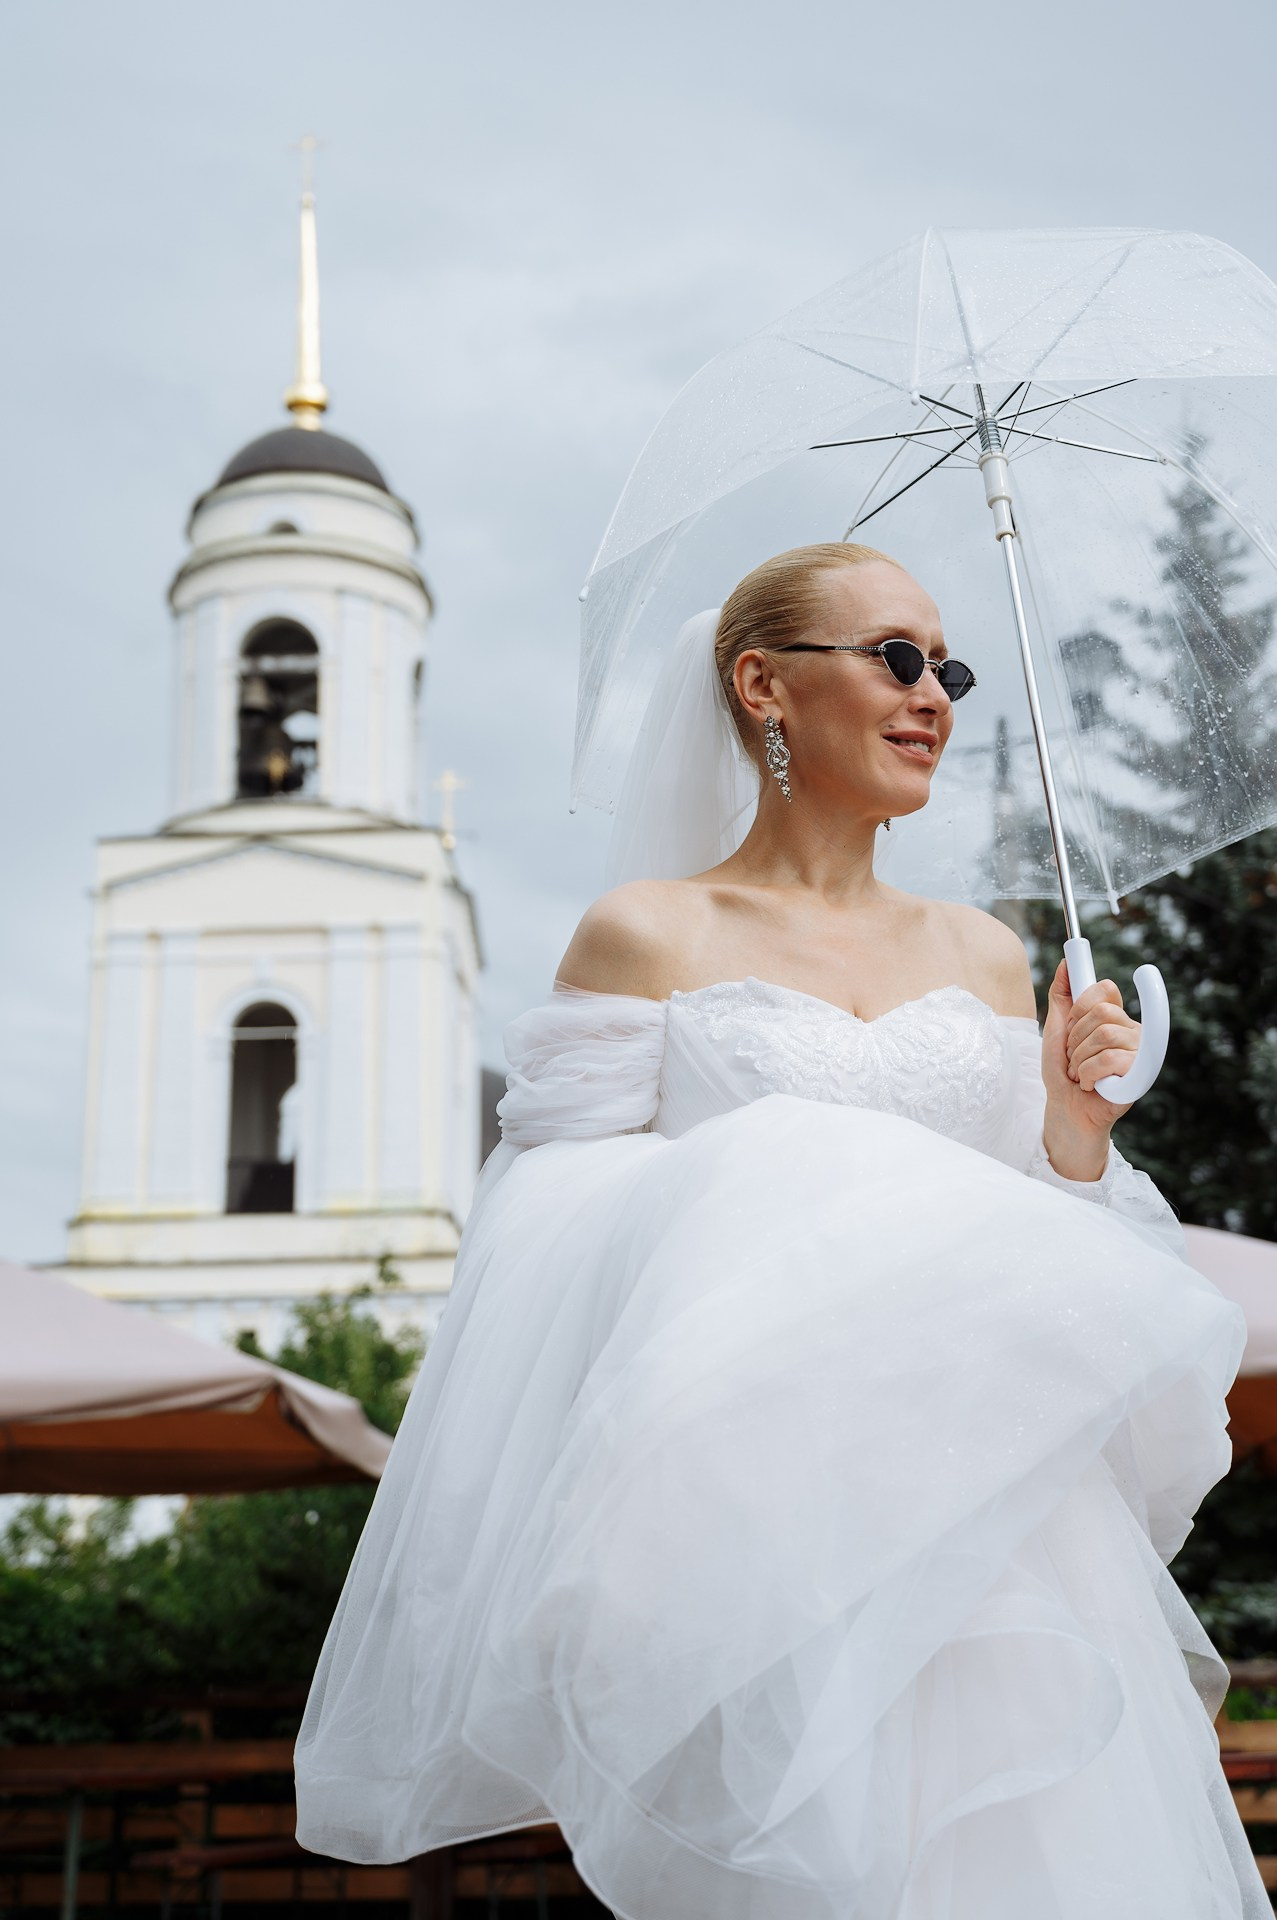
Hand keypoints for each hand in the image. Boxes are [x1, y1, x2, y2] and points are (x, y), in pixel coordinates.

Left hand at [1040, 959, 1136, 1179]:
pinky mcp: (1140, 1074)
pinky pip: (1109, 1060)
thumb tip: (1066, 963)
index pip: (1105, 989)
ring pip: (1104, 1037)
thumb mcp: (1055, 1029)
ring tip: (1082, 1074)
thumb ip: (1061, 996)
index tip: (1071, 1024)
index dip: (1081, 1006)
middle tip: (1074, 1057)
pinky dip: (1090, 1074)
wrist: (1065, 1110)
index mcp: (1114, 1016)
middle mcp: (1132, 1030)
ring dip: (1080, 1060)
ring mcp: (1139, 1052)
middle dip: (1075, 1038)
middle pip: (1103, 1013)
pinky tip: (1093, 1084)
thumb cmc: (1062, 1072)